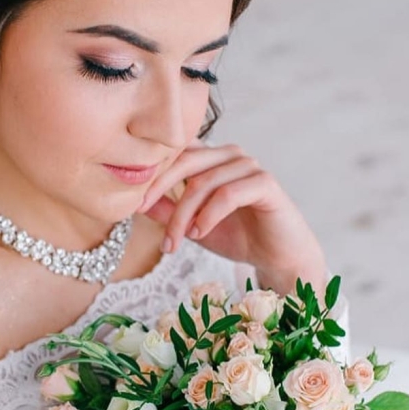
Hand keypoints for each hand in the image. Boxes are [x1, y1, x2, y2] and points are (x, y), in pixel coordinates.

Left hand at [137, 140, 327, 294]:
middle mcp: (230, 155)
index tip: (131, 200)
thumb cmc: (238, 237)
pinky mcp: (265, 183)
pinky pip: (228, 193)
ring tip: (176, 240)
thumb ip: (168, 210)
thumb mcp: (192, 225)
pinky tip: (199, 233)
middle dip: (160, 188)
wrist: (277, 257)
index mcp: (212, 159)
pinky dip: (209, 215)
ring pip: (203, 182)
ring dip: (184, 214)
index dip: (152, 172)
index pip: (176, 152)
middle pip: (185, 161)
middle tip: (141, 212)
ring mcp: (249, 166)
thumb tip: (135, 201)